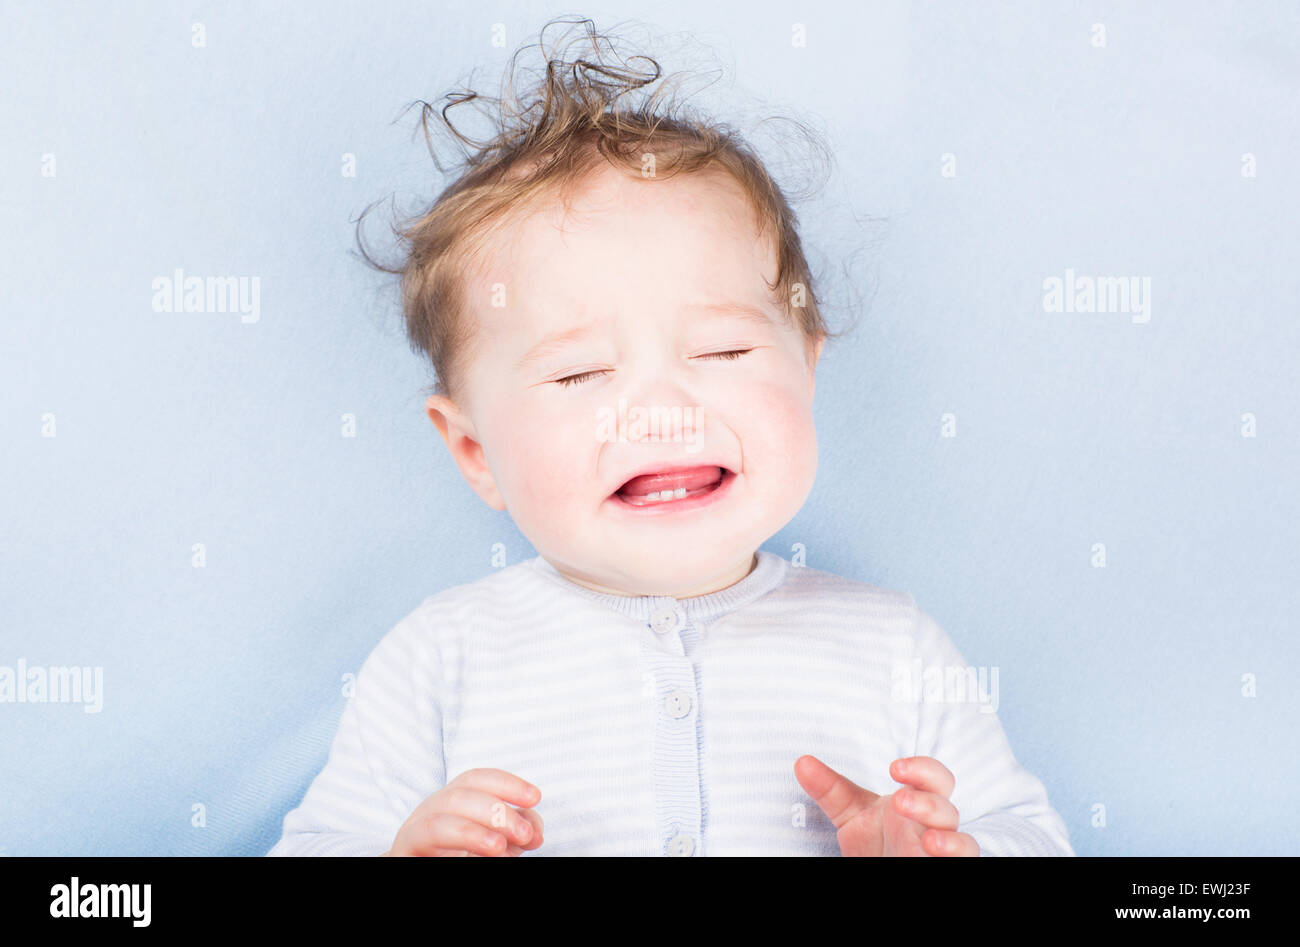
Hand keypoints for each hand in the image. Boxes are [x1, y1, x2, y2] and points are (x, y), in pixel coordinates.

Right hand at [382, 767, 544, 855]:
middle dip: (495, 812)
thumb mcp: (495, 838)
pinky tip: (469, 858)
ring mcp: (412, 837)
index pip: (475, 780)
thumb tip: (533, 831)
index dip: (506, 783)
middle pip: (457, 798)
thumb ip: (516, 829)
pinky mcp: (402, 857)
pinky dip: (452, 848)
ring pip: (435, 825)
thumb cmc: (462, 853)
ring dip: (471, 833)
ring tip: (499, 847)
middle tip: (524, 834)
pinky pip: (422, 846)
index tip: (535, 797)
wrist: (425, 875)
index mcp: (451, 801)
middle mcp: (429, 813)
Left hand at [794, 754, 978, 856]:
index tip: (894, 768)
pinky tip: (934, 852)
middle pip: (948, 806)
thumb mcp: (852, 816)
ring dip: (948, 837)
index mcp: (917, 802)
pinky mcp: (947, 868)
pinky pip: (964, 862)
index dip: (921, 768)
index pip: (932, 777)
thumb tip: (802, 762)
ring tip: (928, 840)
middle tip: (899, 801)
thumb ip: (830, 791)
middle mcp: (935, 826)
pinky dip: (955, 855)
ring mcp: (943, 851)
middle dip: (928, 802)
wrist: (883, 871)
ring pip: (964, 840)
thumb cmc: (877, 843)